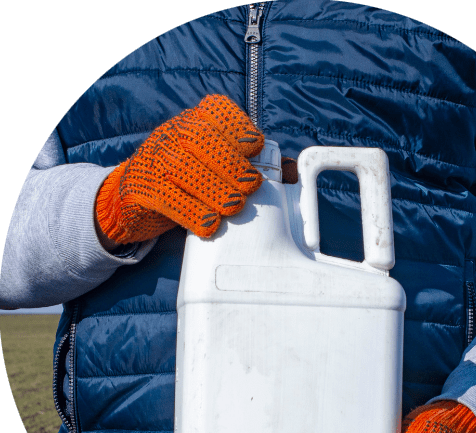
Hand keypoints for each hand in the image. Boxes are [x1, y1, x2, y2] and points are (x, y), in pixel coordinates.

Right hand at [95, 95, 264, 243]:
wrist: (131, 202)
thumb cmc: (185, 184)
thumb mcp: (213, 169)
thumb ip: (248, 167)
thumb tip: (292, 170)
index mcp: (193, 123)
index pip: (215, 110)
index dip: (237, 127)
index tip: (256, 147)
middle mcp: (172, 135)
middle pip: (199, 137)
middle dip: (230, 161)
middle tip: (251, 186)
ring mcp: (153, 159)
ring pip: (181, 166)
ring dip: (213, 187)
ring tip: (234, 206)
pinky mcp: (140, 188)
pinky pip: (164, 197)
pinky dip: (190, 212)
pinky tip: (209, 225)